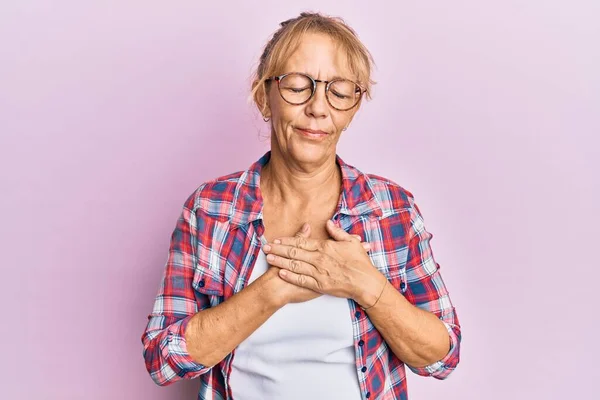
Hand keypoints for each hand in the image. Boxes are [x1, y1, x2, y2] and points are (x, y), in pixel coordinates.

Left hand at [262, 220, 386, 307]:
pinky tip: (281, 272)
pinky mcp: (319, 285)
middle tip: (266, 246)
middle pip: (294, 252)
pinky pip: (301, 279)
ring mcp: (318, 272)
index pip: (302, 241)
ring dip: (280, 261)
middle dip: (278, 249)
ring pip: (295, 265)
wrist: (365, 282)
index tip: (277, 239)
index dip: (287, 240)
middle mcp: (319, 259)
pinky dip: (290, 276)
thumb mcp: (351, 242)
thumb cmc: (360, 262)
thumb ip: (337, 232)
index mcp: (325, 247)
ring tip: (269, 257)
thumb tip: (328, 223)